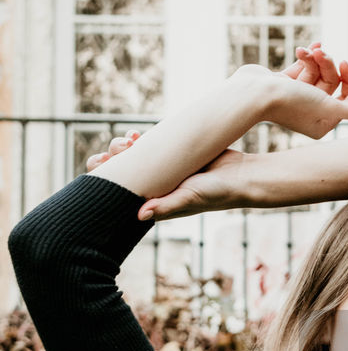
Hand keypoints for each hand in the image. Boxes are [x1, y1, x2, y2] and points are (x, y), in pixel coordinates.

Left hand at [86, 134, 248, 220]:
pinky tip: (136, 135)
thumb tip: (139, 215)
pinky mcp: (173, 155)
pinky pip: (150, 146)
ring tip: (129, 139)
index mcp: (155, 202)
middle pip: (124, 173)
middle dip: (114, 158)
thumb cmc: (217, 194)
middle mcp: (157, 188)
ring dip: (124, 147)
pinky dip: (140, 140)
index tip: (102, 163)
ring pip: (134, 158)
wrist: (242, 176)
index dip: (105, 179)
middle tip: (121, 147)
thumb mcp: (190, 199)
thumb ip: (166, 207)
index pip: (122, 194)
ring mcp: (164, 171)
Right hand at [263, 42, 347, 137]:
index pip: (346, 100)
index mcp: (321, 123)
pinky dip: (307, 55)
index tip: (345, 67)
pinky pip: (303, 67)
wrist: (253, 93)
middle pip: (331, 82)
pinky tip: (312, 44)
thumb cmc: (290, 102)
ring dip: (315, 57)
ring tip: (305, 50)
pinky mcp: (283, 84)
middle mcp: (310, 112)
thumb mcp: (327, 108)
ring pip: (317, 71)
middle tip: (321, 53)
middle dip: (328, 64)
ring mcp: (296, 98)